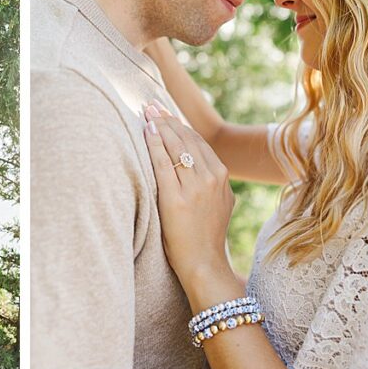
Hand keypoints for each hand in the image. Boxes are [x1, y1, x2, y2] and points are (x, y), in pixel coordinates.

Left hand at [142, 102, 235, 293]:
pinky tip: (146, 131)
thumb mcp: (218, 202)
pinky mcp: (176, 198)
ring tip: (146, 112)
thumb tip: (196, 163)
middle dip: (168, 119)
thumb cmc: (204, 235)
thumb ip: (210, 181)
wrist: (204, 263)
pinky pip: (163, 163)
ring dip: (160, 125)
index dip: (179, 124)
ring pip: (176, 146)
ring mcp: (195, 187)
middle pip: (186, 139)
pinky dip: (154, 143)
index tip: (164, 112)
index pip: (198, 141)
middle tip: (151, 105)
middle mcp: (211, 177)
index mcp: (221, 176)